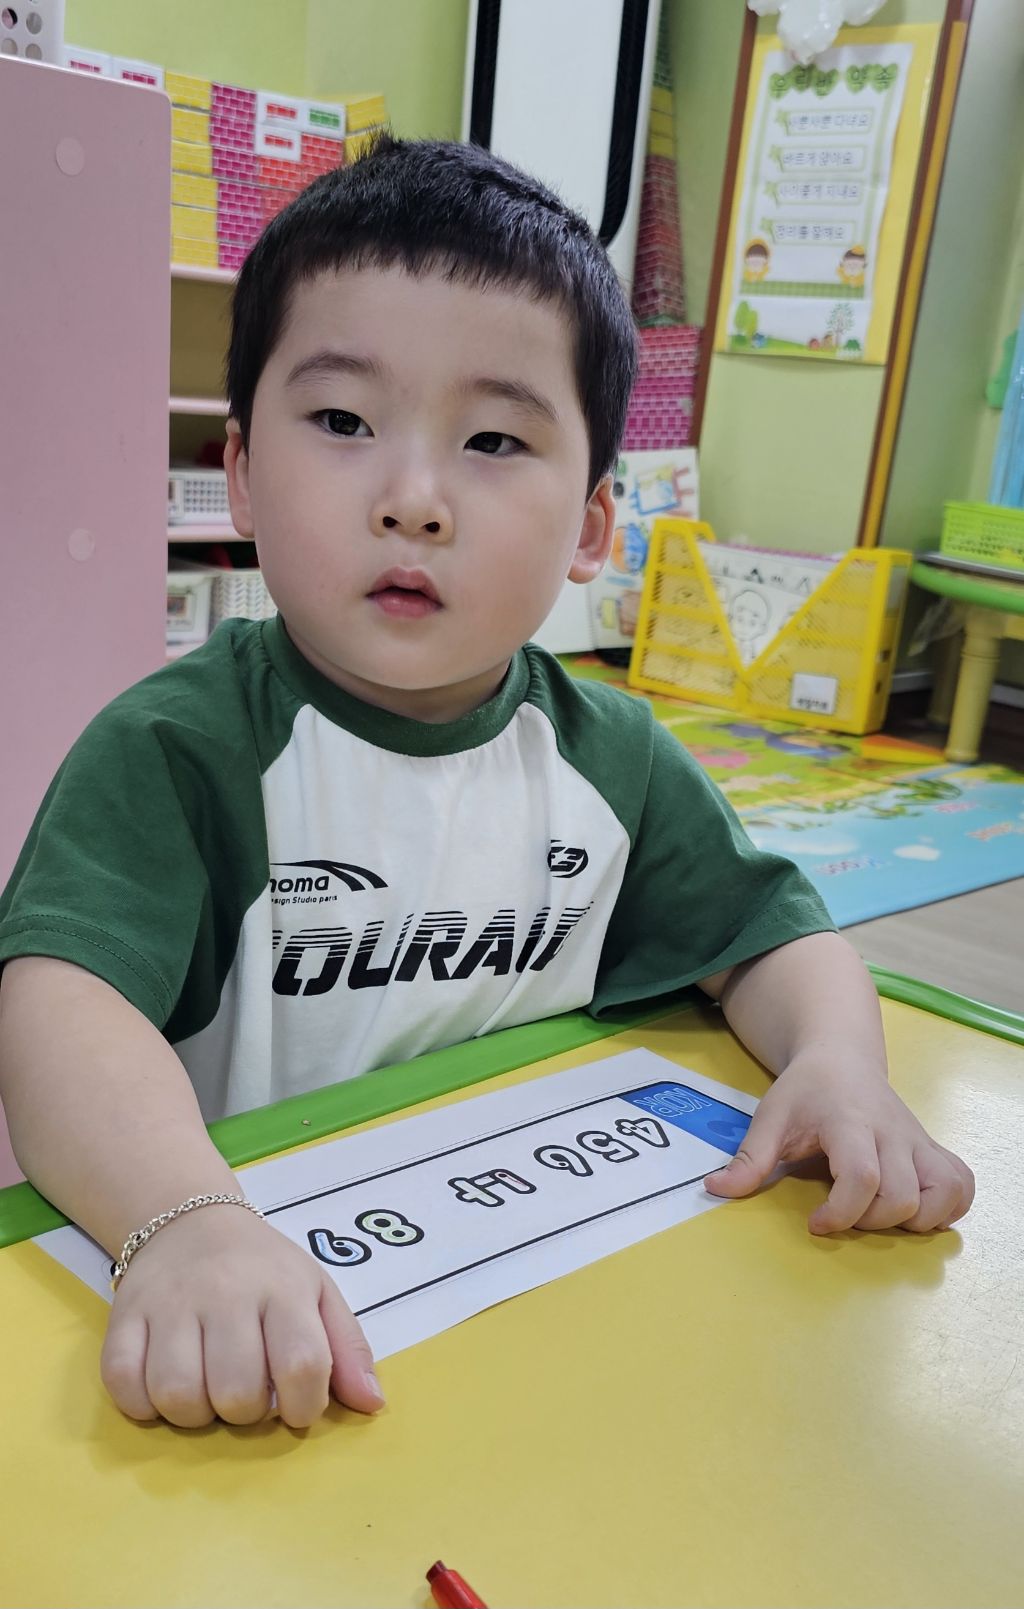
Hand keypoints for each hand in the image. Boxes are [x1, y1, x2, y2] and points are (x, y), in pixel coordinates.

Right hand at [100, 1204, 384, 1427]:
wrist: (190, 1219)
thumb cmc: (264, 1268)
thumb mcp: (318, 1292)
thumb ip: (348, 1349)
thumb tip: (373, 1404)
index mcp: (283, 1288)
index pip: (303, 1365)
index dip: (303, 1406)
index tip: (294, 1406)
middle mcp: (226, 1292)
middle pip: (236, 1392)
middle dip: (244, 1413)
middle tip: (244, 1393)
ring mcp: (171, 1303)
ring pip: (177, 1395)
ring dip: (193, 1413)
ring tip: (205, 1391)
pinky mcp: (124, 1315)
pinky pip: (122, 1383)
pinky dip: (140, 1402)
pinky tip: (160, 1386)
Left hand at [704, 1054, 974, 1233]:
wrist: (842, 1056)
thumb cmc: (806, 1090)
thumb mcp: (770, 1116)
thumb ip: (749, 1157)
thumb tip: (717, 1190)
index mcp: (850, 1122)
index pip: (863, 1177)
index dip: (842, 1212)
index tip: (815, 1222)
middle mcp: (892, 1132)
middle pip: (901, 1196)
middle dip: (870, 1221)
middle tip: (842, 1214)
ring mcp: (918, 1141)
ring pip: (943, 1193)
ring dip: (915, 1218)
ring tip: (880, 1213)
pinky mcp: (933, 1148)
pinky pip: (962, 1183)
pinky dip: (949, 1206)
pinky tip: (916, 1209)